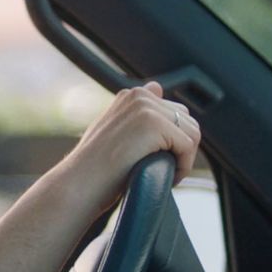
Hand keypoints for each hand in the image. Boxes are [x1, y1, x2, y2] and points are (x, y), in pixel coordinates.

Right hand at [62, 81, 201, 211]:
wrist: (78, 184)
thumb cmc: (94, 167)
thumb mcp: (114, 129)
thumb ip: (135, 111)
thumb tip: (156, 86)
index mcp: (132, 95)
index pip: (174, 113)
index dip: (170, 141)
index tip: (153, 159)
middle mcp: (139, 95)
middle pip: (187, 122)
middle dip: (180, 148)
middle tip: (159, 170)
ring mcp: (146, 108)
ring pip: (192, 133)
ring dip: (183, 159)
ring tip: (162, 175)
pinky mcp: (154, 124)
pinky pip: (188, 147)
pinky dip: (182, 167)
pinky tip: (164, 178)